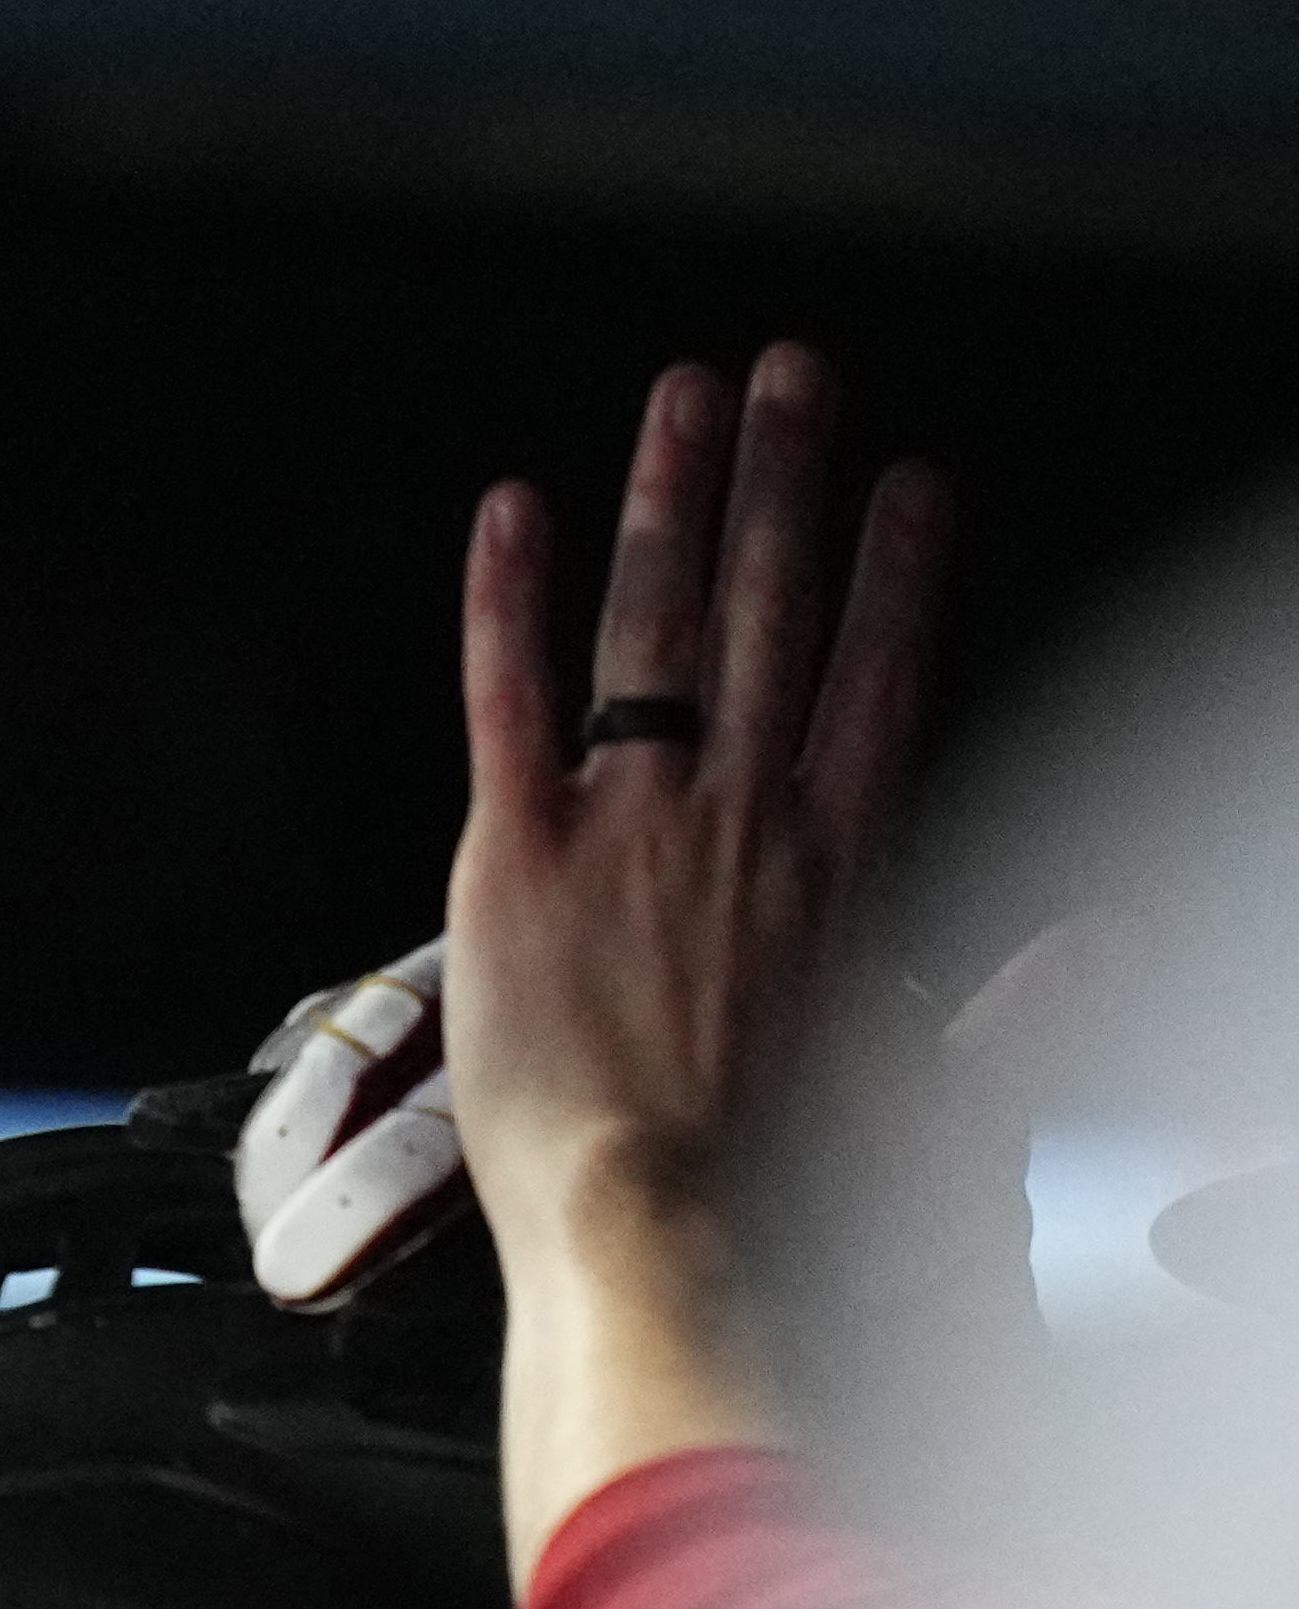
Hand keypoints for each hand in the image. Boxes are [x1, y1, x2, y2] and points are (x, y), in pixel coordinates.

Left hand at [448, 349, 951, 1577]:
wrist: (667, 1228)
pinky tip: (511, 514)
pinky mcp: (515, 859)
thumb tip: (1100, 951)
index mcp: (846, 854)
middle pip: (772, 607)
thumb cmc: (789, 1183)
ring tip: (686, 400)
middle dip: (785, 479)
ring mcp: (628, 822)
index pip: (880, 668)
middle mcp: (744, 810)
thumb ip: (1015, 997)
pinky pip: (510, 697)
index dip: (895, 567)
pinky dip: (508, 598)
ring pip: (655, 621)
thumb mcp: (932, 1083)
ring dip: (671, 495)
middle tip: (791, 379)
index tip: (907, 486)